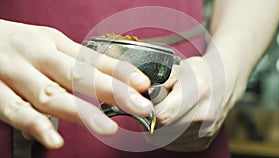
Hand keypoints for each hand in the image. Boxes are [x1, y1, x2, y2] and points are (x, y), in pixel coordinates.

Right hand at [0, 20, 152, 148]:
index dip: (120, 73)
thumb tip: (110, 82)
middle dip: (112, 92)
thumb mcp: (50, 46)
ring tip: (107, 127)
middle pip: (78, 75)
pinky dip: (36, 126)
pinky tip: (55, 139)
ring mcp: (16, 73)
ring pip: (52, 94)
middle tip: (138, 105)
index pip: (92, 60)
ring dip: (82, 112)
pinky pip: (16, 111)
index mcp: (54, 43)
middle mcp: (37, 55)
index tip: (143, 85)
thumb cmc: (18, 45)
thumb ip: (76, 66)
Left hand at [152, 56, 244, 151]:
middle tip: (155, 104)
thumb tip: (137, 96)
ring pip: (164, 139)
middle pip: (161, 128)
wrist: (224, 82)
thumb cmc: (198, 72)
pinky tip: (174, 120)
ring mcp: (205, 132)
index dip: (148, 108)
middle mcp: (204, 115)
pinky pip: (173, 144)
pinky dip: (167, 134)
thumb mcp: (176, 67)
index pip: (162, 113)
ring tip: (166, 110)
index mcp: (198, 91)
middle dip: (151, 118)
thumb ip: (156, 81)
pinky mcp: (202, 143)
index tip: (147, 101)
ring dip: (157, 127)